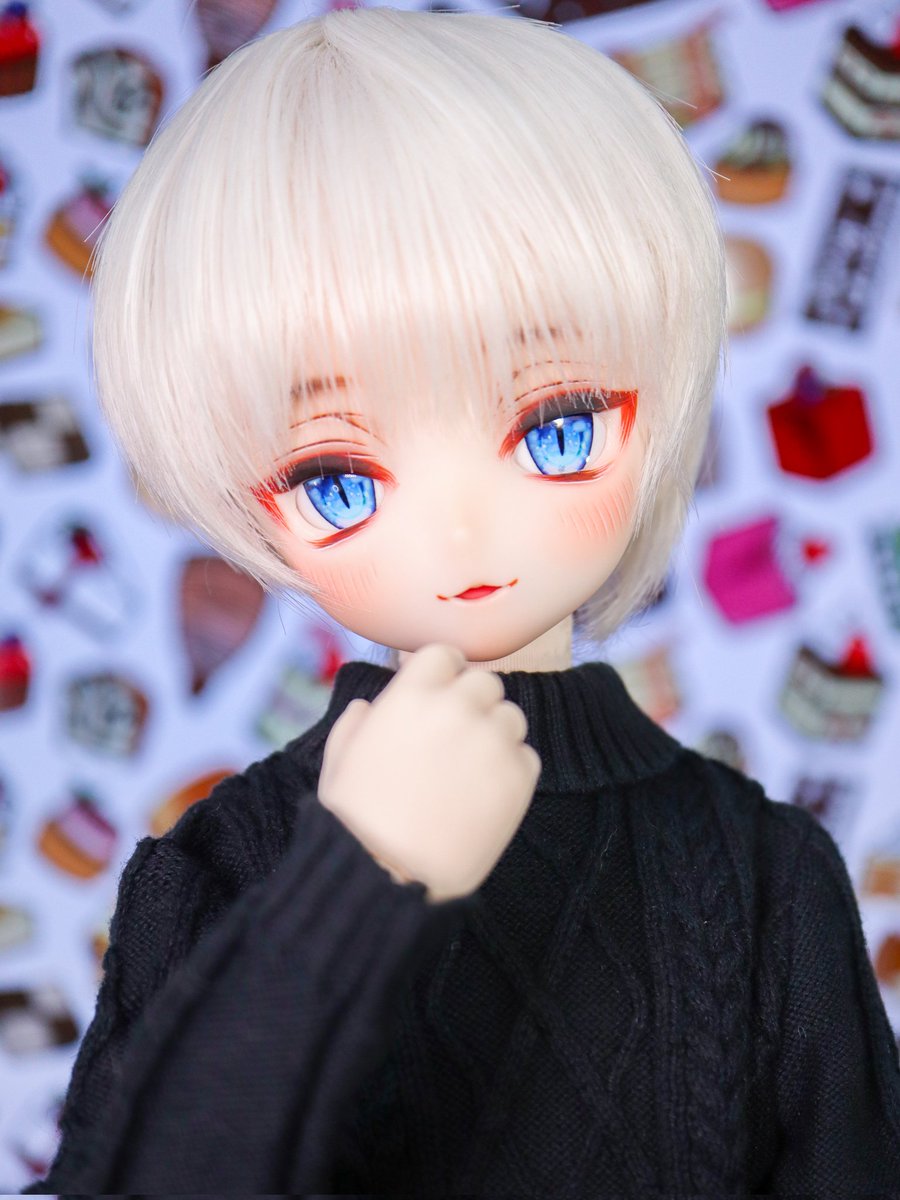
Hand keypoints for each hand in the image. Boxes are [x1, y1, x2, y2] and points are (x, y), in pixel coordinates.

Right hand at [318, 644, 540, 901]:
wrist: (389, 876)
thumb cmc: (355, 820)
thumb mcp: (338, 761)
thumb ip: (355, 723)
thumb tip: (369, 708)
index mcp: (411, 695)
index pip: (445, 654)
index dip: (442, 673)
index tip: (439, 694)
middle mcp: (458, 708)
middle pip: (485, 681)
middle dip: (471, 702)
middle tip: (456, 736)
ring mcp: (493, 741)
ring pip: (511, 716)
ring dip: (495, 733)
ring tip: (470, 769)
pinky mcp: (519, 778)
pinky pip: (527, 756)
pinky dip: (511, 769)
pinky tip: (484, 794)